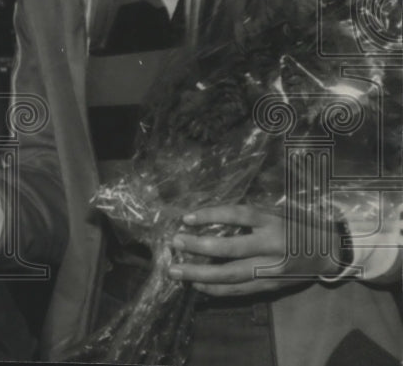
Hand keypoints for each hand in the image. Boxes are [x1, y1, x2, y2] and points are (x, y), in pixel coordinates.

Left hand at [168, 204, 343, 296]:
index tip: (186, 217)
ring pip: (231, 275)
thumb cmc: (295, 226)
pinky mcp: (270, 287)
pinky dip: (215, 289)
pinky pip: (238, 290)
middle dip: (198, 247)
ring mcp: (270, 269)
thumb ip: (246, 217)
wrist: (328, 252)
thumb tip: (207, 218)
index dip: (210, 215)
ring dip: (200, 273)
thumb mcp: (275, 212)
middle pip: (229, 248)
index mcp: (271, 221)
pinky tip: (196, 284)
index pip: (237, 215)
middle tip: (174, 242)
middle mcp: (271, 245)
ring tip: (176, 270)